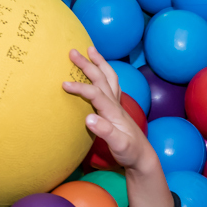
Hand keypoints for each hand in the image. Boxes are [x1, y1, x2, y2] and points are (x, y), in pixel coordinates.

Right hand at [62, 47, 154, 171]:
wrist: (143, 156)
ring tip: (90, 50)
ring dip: (99, 63)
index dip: (80, 87)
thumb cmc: (130, 152)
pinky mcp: (116, 108)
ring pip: (109, 78)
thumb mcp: (119, 145)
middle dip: (88, 64)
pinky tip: (100, 71)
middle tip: (73, 51)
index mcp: (113, 111)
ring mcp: (117, 105)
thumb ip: (105, 132)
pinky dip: (103, 73)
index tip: (63, 84)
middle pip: (102, 79)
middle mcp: (115, 104)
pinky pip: (110, 85)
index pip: (95, 94)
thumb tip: (88, 119)